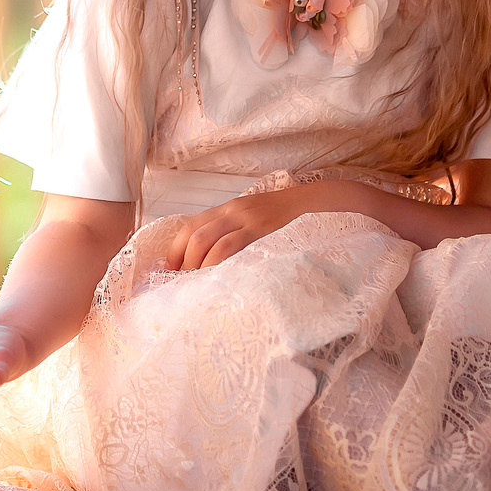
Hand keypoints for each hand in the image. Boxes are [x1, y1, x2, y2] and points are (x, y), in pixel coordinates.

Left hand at [165, 180, 374, 270]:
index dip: (175, 251)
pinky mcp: (262, 230)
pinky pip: (232, 246)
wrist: (319, 203)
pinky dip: (218, 263)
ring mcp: (247, 219)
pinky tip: (217, 278)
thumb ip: (234, 236)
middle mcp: (233, 211)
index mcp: (228, 209)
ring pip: (208, 240)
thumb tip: (212, 266)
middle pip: (194, 235)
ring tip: (199, 287)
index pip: (189, 227)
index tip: (170, 273)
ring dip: (198, 266)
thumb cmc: (287, 221)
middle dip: (183, 263)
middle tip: (183, 285)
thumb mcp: (255, 223)